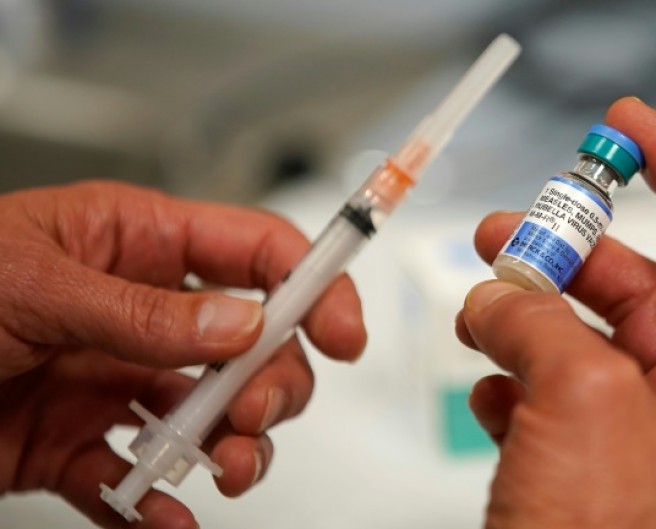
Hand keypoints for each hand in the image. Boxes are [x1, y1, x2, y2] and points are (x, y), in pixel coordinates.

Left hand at [0, 181, 365, 527]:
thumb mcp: (31, 282)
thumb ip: (142, 312)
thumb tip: (239, 326)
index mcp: (133, 242)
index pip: (254, 252)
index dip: (312, 284)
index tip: (342, 332)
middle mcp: (137, 313)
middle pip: (253, 344)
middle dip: (273, 382)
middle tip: (252, 413)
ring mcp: (111, 380)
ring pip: (211, 416)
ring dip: (234, 448)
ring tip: (223, 470)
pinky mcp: (78, 444)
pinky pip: (139, 480)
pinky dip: (160, 509)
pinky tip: (161, 518)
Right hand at [456, 98, 655, 528]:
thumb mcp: (579, 399)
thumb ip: (536, 319)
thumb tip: (494, 293)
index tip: (631, 128)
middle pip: (640, 288)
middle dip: (572, 250)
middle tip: (507, 228)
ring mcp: (632, 438)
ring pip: (583, 338)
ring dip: (528, 313)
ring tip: (478, 304)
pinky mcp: (581, 466)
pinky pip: (549, 392)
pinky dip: (511, 376)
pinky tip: (486, 388)